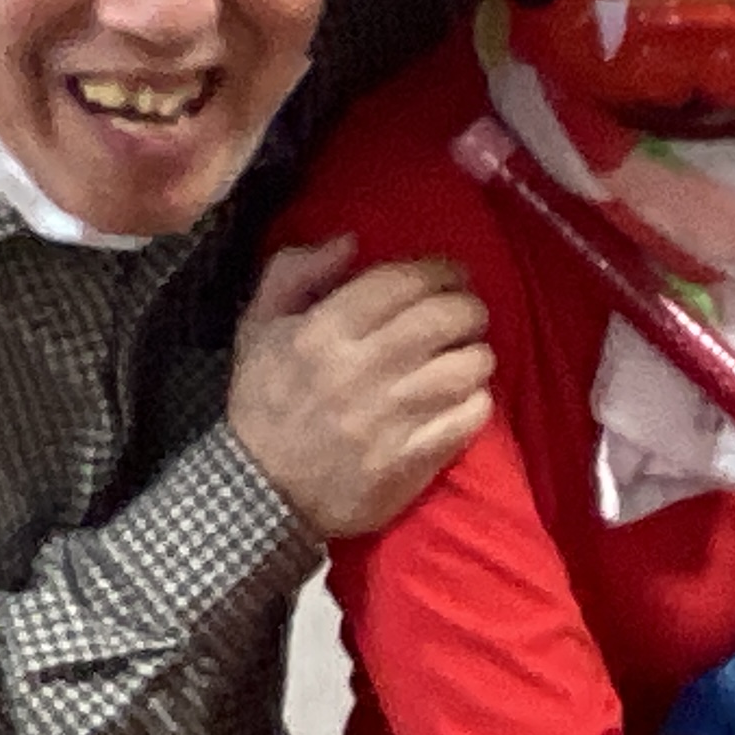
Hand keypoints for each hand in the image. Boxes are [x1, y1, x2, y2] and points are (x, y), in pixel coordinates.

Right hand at [230, 238, 494, 537]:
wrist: (261, 493)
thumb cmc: (263, 403)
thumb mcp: (258, 329)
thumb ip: (294, 273)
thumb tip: (350, 241)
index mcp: (325, 332)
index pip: (404, 281)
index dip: (441, 269)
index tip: (451, 274)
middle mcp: (363, 370)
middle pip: (447, 318)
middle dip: (469, 307)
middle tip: (466, 314)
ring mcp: (392, 418)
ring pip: (467, 366)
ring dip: (477, 354)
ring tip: (468, 355)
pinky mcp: (412, 460)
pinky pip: (469, 417)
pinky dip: (476, 401)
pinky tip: (464, 399)